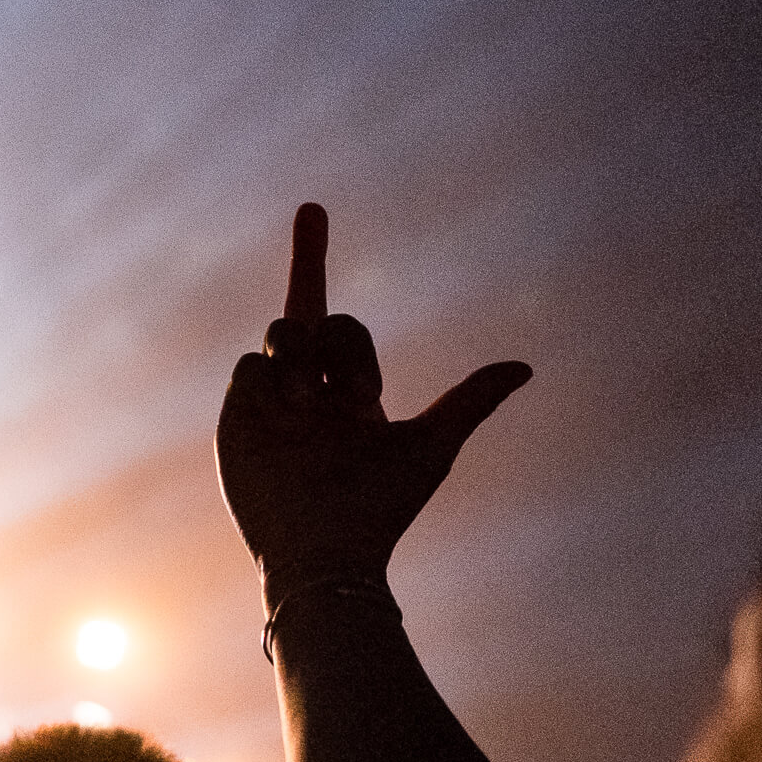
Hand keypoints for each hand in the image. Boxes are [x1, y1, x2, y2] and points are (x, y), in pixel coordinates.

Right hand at [217, 203, 529, 602]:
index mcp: (349, 392)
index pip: (338, 319)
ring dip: (300, 350)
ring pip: (278, 333)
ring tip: (310, 400)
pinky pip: (246, 367)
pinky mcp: (236, 421)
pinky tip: (286, 417)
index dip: (313, 258)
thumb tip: (525, 367)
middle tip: (350, 394)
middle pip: (312, 315)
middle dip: (334, 338)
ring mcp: (269, 404)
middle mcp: (307, 390)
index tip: (310, 206)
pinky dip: (267, 379)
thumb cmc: (381, 508)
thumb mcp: (431, 447)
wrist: (325, 555)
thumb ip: (471, 401)